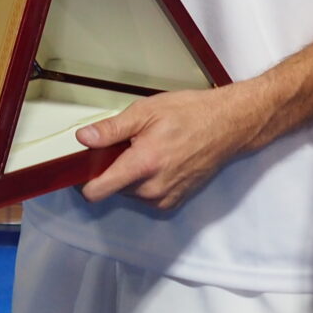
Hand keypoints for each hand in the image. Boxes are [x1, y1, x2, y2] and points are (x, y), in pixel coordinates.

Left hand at [74, 87, 259, 211]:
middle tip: (129, 144)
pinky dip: (147, 181)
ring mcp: (165, 198)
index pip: (98, 191)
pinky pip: (147, 196)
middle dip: (113, 169)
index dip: (85, 180)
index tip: (85, 166)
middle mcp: (153, 189)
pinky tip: (160, 160)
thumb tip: (84, 138)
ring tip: (149, 149)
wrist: (228, 125)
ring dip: (131, 176)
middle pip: (113, 189)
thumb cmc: (190, 113)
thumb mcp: (146, 111)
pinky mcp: (175, 201)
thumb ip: (111, 129)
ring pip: (130, 193)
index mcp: (143, 165)